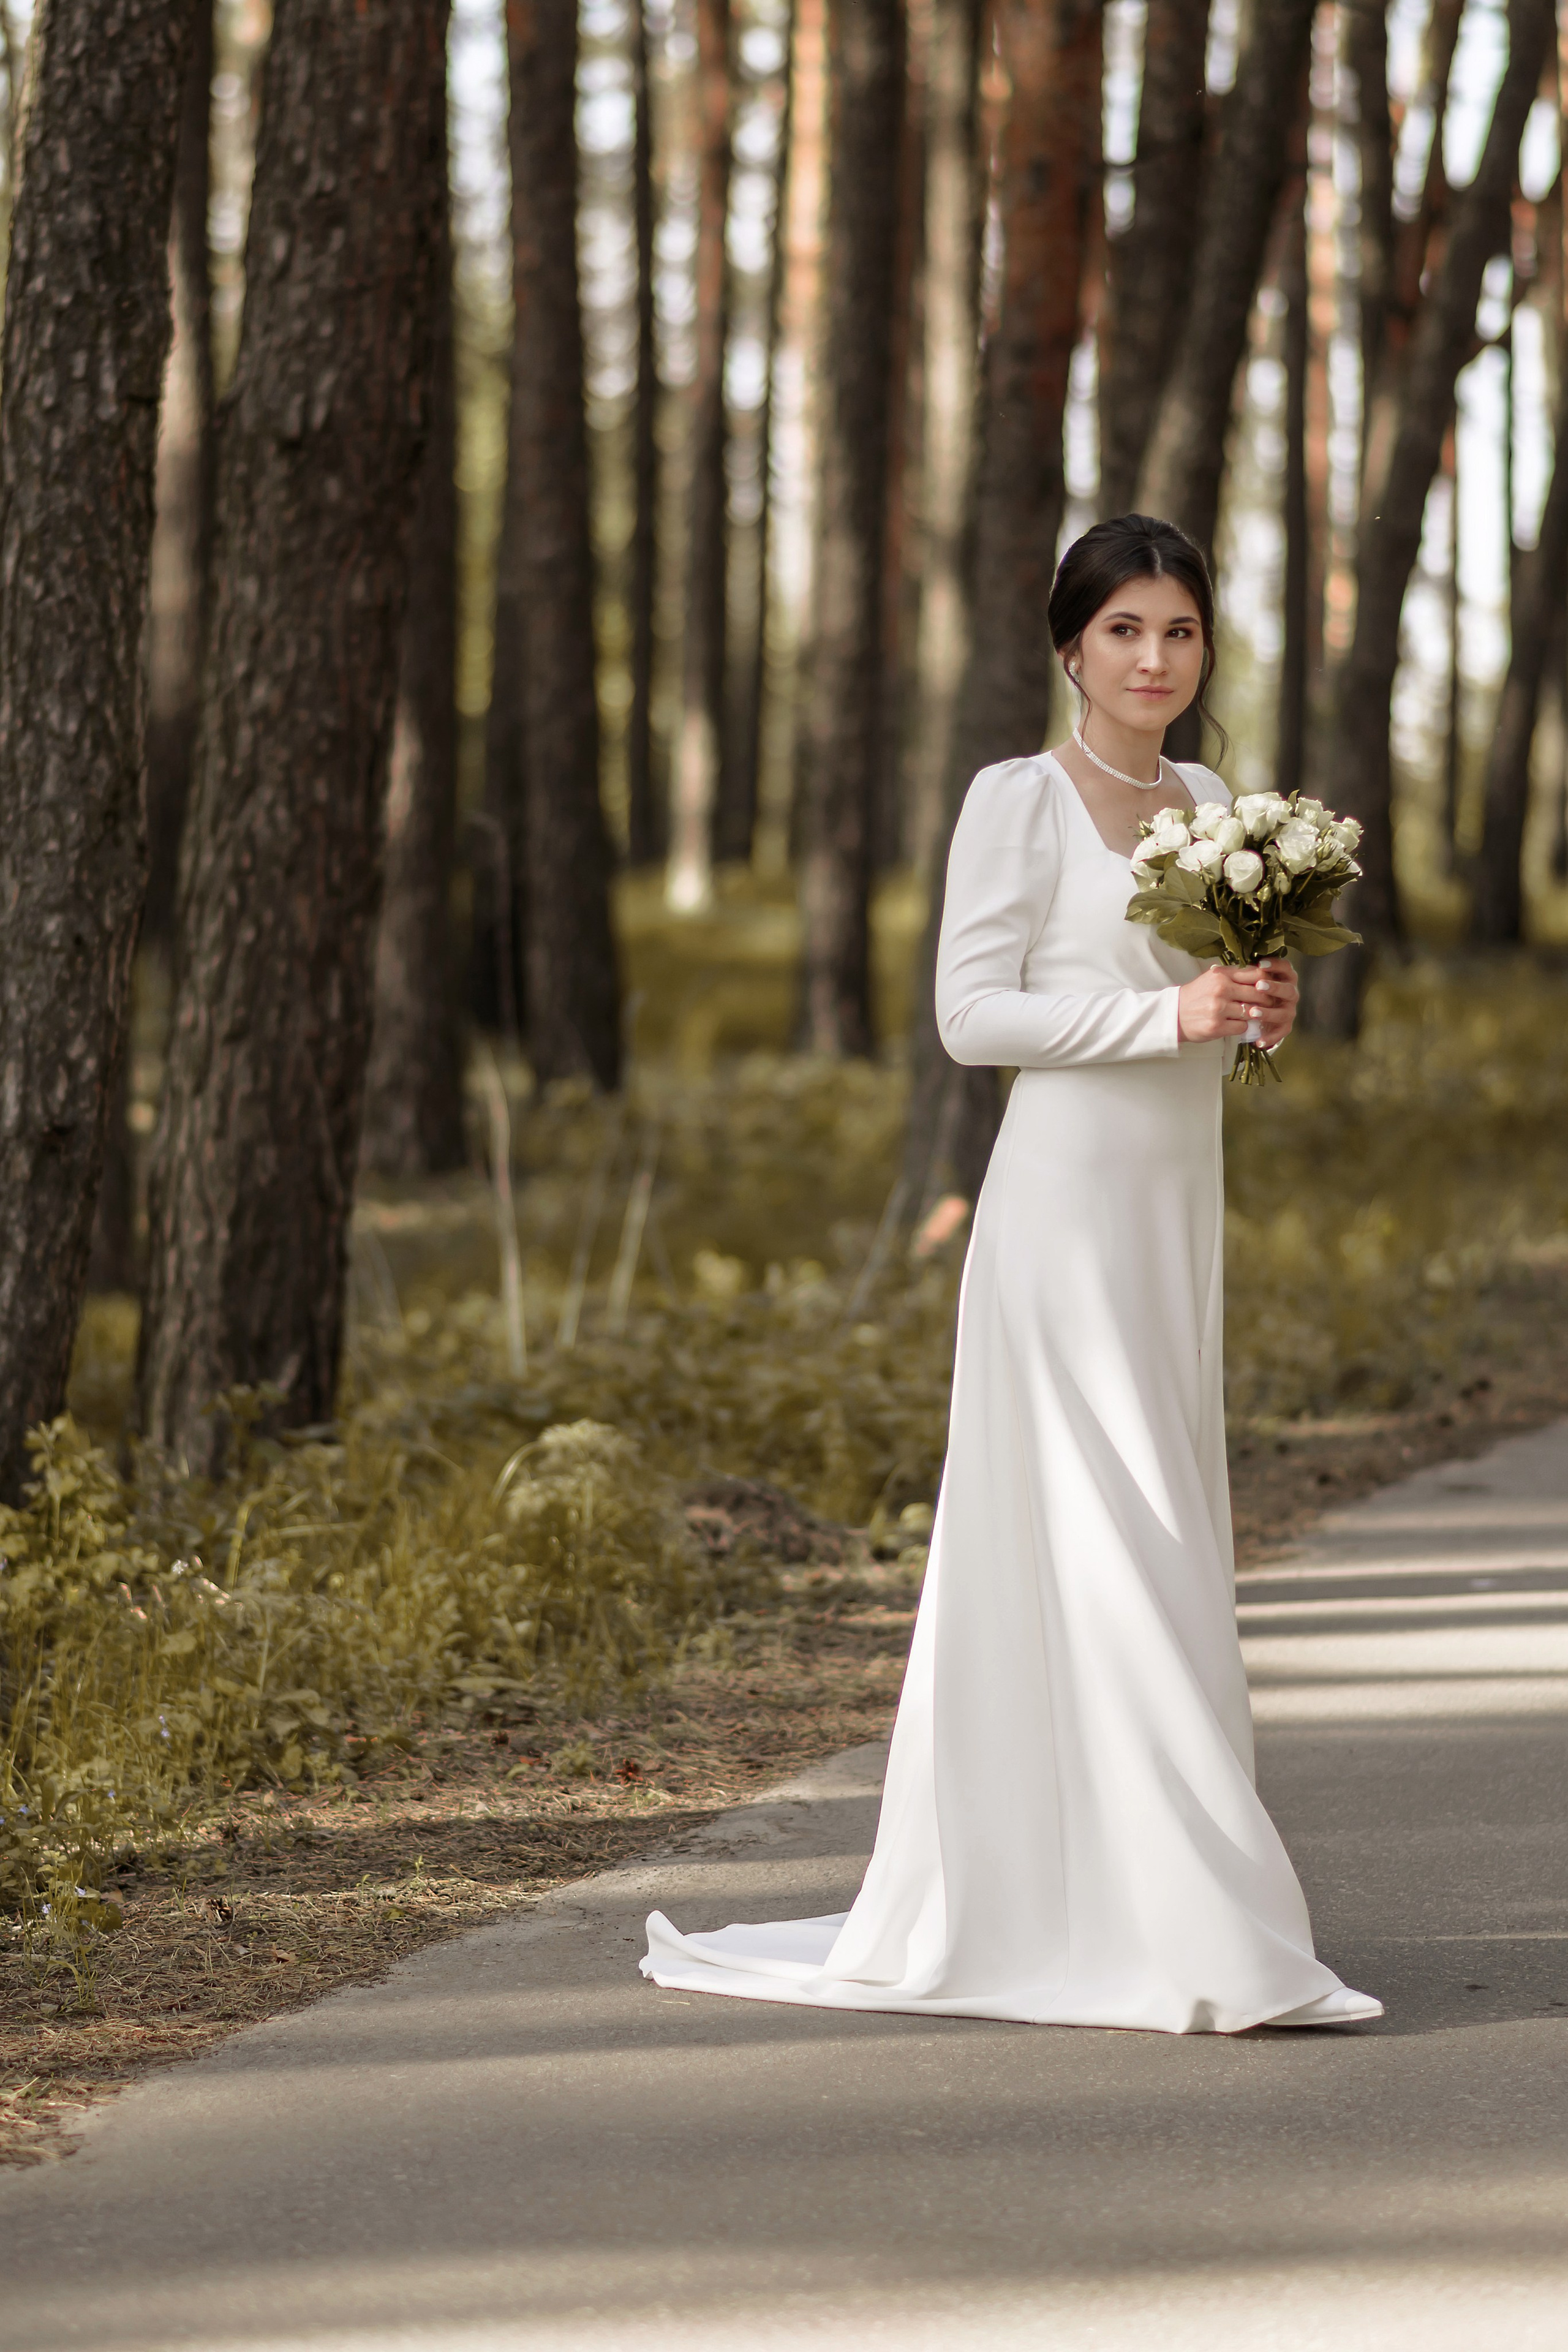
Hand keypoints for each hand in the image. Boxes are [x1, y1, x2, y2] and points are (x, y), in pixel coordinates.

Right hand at [1177, 958, 1297, 1046]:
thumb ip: (1234, 975)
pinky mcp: (1217, 1026)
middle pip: (1258, 994)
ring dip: (1254, 1015)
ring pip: (1251, 1012)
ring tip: (1252, 1015)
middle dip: (1266, 1001)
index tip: (1270, 987)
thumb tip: (1261, 974)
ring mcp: (1219, 1009)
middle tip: (1269, 1004)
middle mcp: (1221, 990)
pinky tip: (1236, 1024)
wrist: (1174, 1014)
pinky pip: (1242, 1027)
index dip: (1268, 982)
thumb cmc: (1196, 995)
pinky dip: (1242, 1027)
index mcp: (1222, 975)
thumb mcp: (1212, 978)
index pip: (1257, 975)